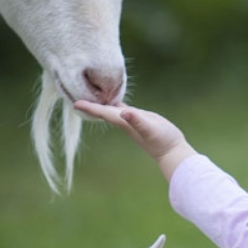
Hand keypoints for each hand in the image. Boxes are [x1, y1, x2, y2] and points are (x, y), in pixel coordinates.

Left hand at [73, 101, 196, 180]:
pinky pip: (123, 110)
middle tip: (75, 96)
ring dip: (101, 104)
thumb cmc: (162, 140)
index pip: (103, 113)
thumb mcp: (150, 128)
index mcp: (124, 122)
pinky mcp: (139, 119)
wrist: (172, 151)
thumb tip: (124, 112)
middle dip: (91, 105)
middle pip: (103, 112)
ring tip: (90, 96)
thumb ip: (137, 121)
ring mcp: (131, 122)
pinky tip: (114, 100)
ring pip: (111, 111)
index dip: (90, 107)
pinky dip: (115, 104)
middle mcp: (125, 122)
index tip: (74, 103)